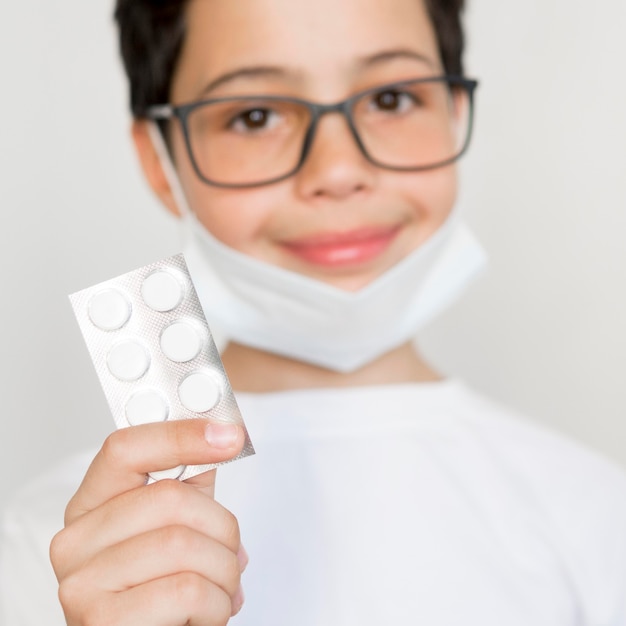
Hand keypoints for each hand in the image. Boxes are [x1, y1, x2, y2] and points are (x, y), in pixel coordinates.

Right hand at [50, 419, 246, 625]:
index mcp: (90, 506)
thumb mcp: (174, 528)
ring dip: (224, 572)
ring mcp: (81, 583)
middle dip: (223, 528)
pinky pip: (186, 591)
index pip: (125, 449)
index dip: (181, 435)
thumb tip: (221, 435)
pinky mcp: (101, 622)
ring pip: (184, 545)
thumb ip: (190, 483)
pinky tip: (205, 615)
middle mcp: (75, 541)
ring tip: (220, 589)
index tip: (229, 435)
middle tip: (232, 553)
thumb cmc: (161, 590)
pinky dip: (216, 606)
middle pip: (171, 498)